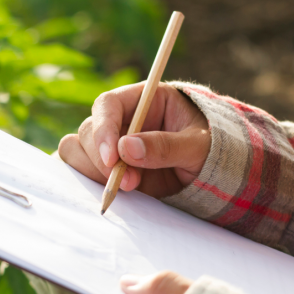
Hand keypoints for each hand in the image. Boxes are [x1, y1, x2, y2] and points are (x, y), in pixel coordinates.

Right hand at [58, 83, 210, 197]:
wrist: (216, 174)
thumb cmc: (213, 149)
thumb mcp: (199, 145)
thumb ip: (166, 146)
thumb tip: (126, 148)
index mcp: (143, 100)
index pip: (107, 104)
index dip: (103, 129)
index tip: (112, 158)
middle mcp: (120, 121)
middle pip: (87, 131)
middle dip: (101, 160)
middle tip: (129, 182)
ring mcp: (111, 146)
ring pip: (77, 152)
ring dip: (94, 173)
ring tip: (129, 187)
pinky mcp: (107, 170)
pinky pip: (82, 173)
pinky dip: (89, 184)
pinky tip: (114, 192)